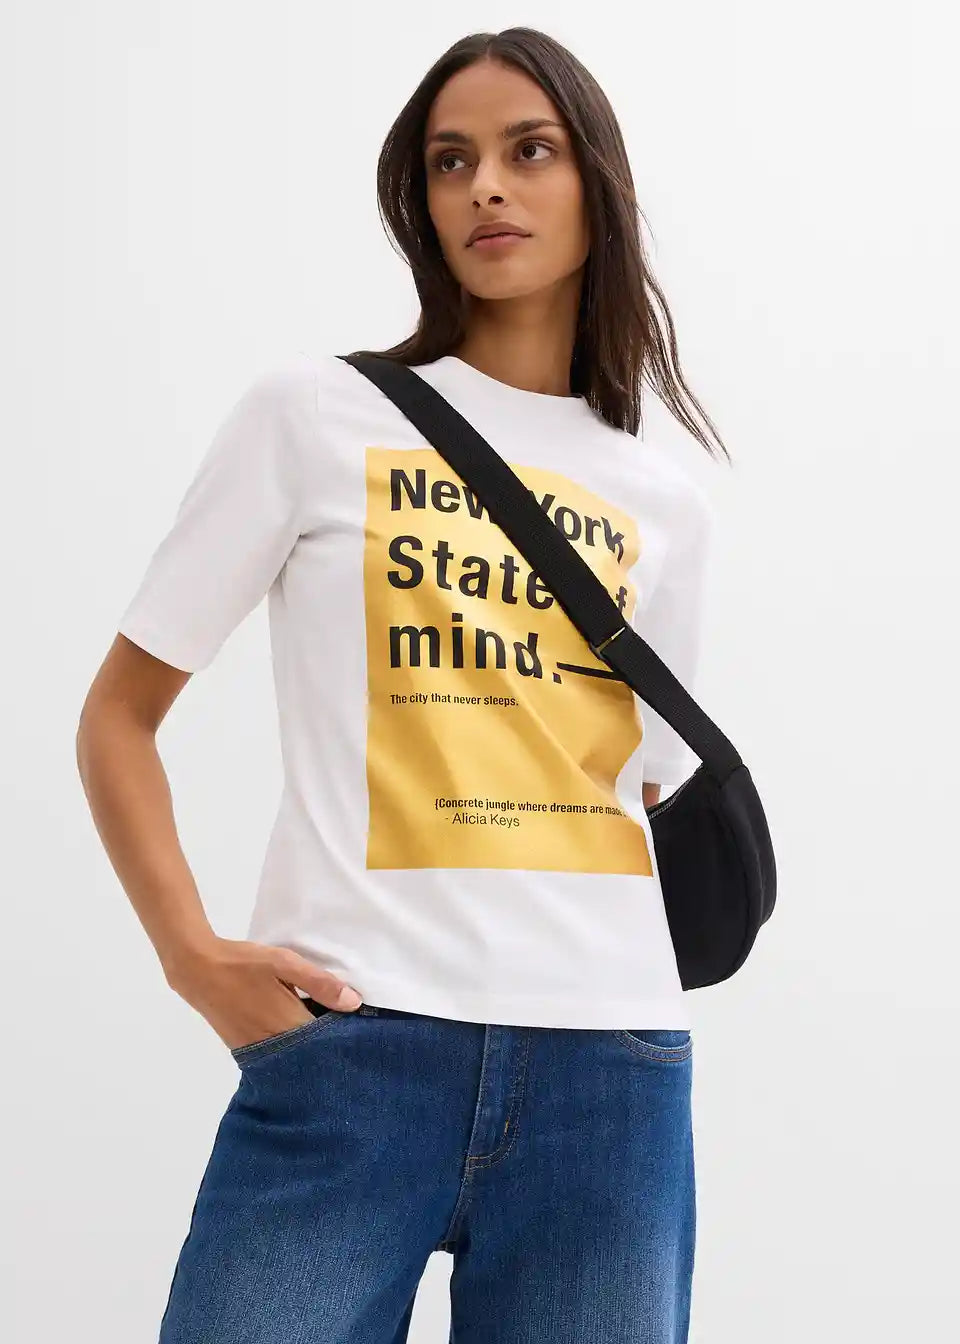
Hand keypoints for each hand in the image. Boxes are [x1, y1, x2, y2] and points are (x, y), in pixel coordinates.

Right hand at [163, 936, 363, 1051]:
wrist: (198, 970)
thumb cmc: (244, 963)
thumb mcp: (285, 963)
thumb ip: (319, 983)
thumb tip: (354, 1003)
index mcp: (287, 1024)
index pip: (326, 1042)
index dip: (343, 1037)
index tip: (360, 1030)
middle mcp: (274, 1044)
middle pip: (311, 1053)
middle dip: (329, 1046)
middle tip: (348, 1033)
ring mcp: (257, 1050)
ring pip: (294, 1056)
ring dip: (310, 1048)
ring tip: (328, 1033)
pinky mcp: (245, 1049)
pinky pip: (276, 1054)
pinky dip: (291, 1047)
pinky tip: (300, 1033)